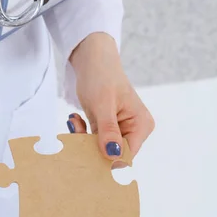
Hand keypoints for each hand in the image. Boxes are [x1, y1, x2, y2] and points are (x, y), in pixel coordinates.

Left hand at [67, 34, 154, 162]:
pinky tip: (76, 118)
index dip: (106, 157)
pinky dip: (82, 132)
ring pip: (100, 148)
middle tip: (75, 128)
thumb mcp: (102, 104)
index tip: (84, 150)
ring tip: (74, 120)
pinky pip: (93, 139)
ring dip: (83, 138)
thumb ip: (108, 130)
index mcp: (141, 125)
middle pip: (112, 153)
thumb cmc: (101, 75)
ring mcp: (120, 129)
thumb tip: (113, 155)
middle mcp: (134, 130)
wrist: (91, 58)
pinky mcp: (106, 127)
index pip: (126, 154)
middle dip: (91, 145)